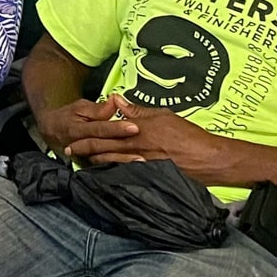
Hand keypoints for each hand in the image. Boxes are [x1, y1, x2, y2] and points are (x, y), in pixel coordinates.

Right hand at [39, 95, 139, 160]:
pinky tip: (133, 169)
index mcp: (78, 129)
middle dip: (125, 148)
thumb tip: (114, 102)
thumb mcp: (80, 107)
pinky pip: (105, 167)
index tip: (134, 126)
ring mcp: (84, 157)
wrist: (51, 131)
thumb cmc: (68, 116)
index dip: (117, 128)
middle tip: (144, 149)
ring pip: (106, 160)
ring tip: (142, 161)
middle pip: (104, 147)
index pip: (100, 128)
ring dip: (123, 161)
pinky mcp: (88, 164)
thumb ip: (98, 109)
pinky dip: (119, 167)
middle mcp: (81, 145)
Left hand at [69, 102, 232, 180]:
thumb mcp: (162, 115)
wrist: (208, 157)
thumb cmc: (187, 134)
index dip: (88, 134)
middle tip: (68, 151)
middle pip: (104, 148)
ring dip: (94, 162)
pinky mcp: (149, 176)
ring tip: (80, 162)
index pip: (106, 131)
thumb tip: (116, 100)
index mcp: (137, 129)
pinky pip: (126, 174)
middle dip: (84, 149)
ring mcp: (142, 163)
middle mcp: (136, 146)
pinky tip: (103, 175)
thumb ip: (136, 110)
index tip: (73, 136)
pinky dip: (112, 173)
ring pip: (111, 163)